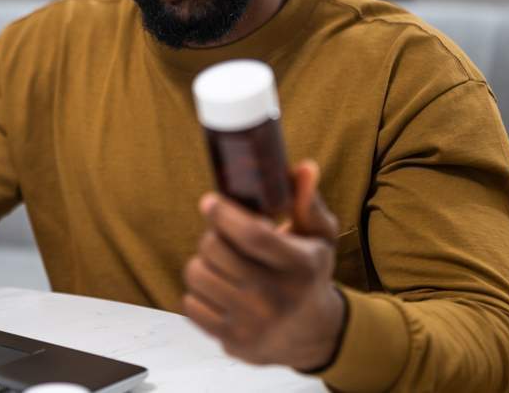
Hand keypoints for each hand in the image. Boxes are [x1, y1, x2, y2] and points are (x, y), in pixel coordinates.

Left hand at [182, 160, 346, 371]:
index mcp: (299, 266)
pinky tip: (218, 289)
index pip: (252, 235)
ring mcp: (252, 322)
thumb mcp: (319, 239)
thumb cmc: (309, 276)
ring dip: (203, 262)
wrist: (313, 335)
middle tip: (223, 237)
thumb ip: (308, 202)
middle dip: (213, 235)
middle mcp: (276, 297)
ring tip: (221, 263)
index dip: (223, 214)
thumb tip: (304, 168)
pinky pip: (190, 304)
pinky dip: (198, 292)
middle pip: (215, 249)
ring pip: (197, 274)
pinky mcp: (232, 341)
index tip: (210, 201)